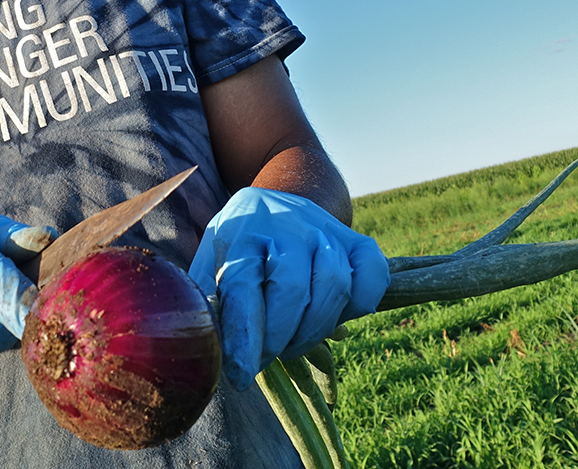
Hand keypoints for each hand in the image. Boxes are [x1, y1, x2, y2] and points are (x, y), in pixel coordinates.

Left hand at [189, 187, 388, 389]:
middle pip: (292, 289)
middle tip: (267, 358)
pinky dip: (360, 305)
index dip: (244, 336)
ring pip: (333, 284)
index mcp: (240, 235)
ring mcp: (324, 230)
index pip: (242, 288)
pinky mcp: (356, 239)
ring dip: (315, 329)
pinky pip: (372, 274)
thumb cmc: (238, 248)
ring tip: (294, 343)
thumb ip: (208, 302)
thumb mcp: (211, 264)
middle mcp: (284, 226)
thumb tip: (206, 347)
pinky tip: (336, 319)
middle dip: (280, 338)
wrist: (278, 202)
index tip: (241, 376)